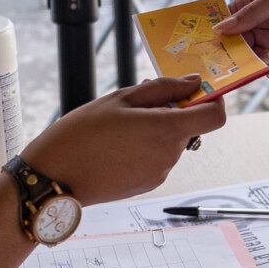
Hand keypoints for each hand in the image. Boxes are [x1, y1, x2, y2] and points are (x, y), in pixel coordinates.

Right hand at [19, 75, 225, 205]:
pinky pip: (159, 158)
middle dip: (173, 112)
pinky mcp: (149, 184)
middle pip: (190, 127)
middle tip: (138, 105)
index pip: (215, 117)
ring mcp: (160, 173)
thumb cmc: (81, 134)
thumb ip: (163, 89)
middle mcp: (169, 155)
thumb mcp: (121, 99)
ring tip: (120, 127)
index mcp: (166, 130)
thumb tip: (193, 82)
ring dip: (157, 130)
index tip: (197, 91)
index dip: (212, 101)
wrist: (53, 178)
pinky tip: (118, 146)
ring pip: (172, 142)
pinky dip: (147, 148)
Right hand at [214, 0, 268, 78]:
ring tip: (263, 59)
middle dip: (231, 54)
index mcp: (254, 5)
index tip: (205, 44)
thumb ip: (252, 12)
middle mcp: (261, 26)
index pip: (228, 19)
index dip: (217, 31)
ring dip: (252, 64)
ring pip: (251, 60)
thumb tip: (221, 27)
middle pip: (236, 44)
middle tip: (226, 63)